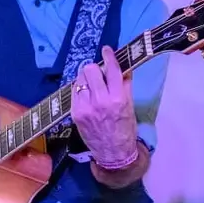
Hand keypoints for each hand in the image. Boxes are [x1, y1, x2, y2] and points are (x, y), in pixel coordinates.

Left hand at [71, 46, 138, 168]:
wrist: (113, 153)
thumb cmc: (125, 128)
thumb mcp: (129, 106)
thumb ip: (125, 85)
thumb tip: (122, 68)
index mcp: (117, 98)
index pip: (111, 70)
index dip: (108, 56)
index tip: (106, 49)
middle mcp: (100, 101)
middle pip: (90, 70)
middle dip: (95, 68)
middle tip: (98, 73)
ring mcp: (85, 107)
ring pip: (80, 79)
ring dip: (86, 78)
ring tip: (91, 84)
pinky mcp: (75, 113)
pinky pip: (74, 92)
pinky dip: (80, 89)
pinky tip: (86, 95)